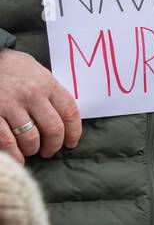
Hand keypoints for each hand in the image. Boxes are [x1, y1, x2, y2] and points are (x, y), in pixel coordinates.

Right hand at [0, 49, 81, 163]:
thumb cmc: (13, 67)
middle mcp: (32, 95)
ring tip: (32, 150)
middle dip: (54, 145)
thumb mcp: (37, 72)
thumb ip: (51, 92)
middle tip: (50, 151)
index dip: (74, 132)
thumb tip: (65, 116)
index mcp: (48, 84)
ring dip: (33, 149)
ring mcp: (11, 105)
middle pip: (53, 129)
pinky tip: (17, 157)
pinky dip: (14, 153)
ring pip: (31, 138)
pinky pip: (7, 140)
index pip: (69, 112)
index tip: (71, 143)